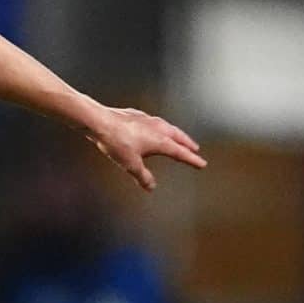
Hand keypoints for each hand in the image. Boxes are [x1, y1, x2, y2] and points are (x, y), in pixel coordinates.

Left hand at [85, 107, 206, 189]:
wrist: (101, 121)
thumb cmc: (116, 141)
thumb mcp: (130, 164)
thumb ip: (142, 176)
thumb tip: (151, 187)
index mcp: (161, 141)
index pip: (181, 153)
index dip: (192, 160)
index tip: (202, 164)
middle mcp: (159, 128)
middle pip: (179, 137)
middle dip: (188, 143)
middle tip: (195, 149)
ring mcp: (149, 120)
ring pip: (168, 127)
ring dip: (176, 134)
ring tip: (178, 138)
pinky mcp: (138, 115)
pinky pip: (155, 122)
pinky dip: (161, 127)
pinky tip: (155, 128)